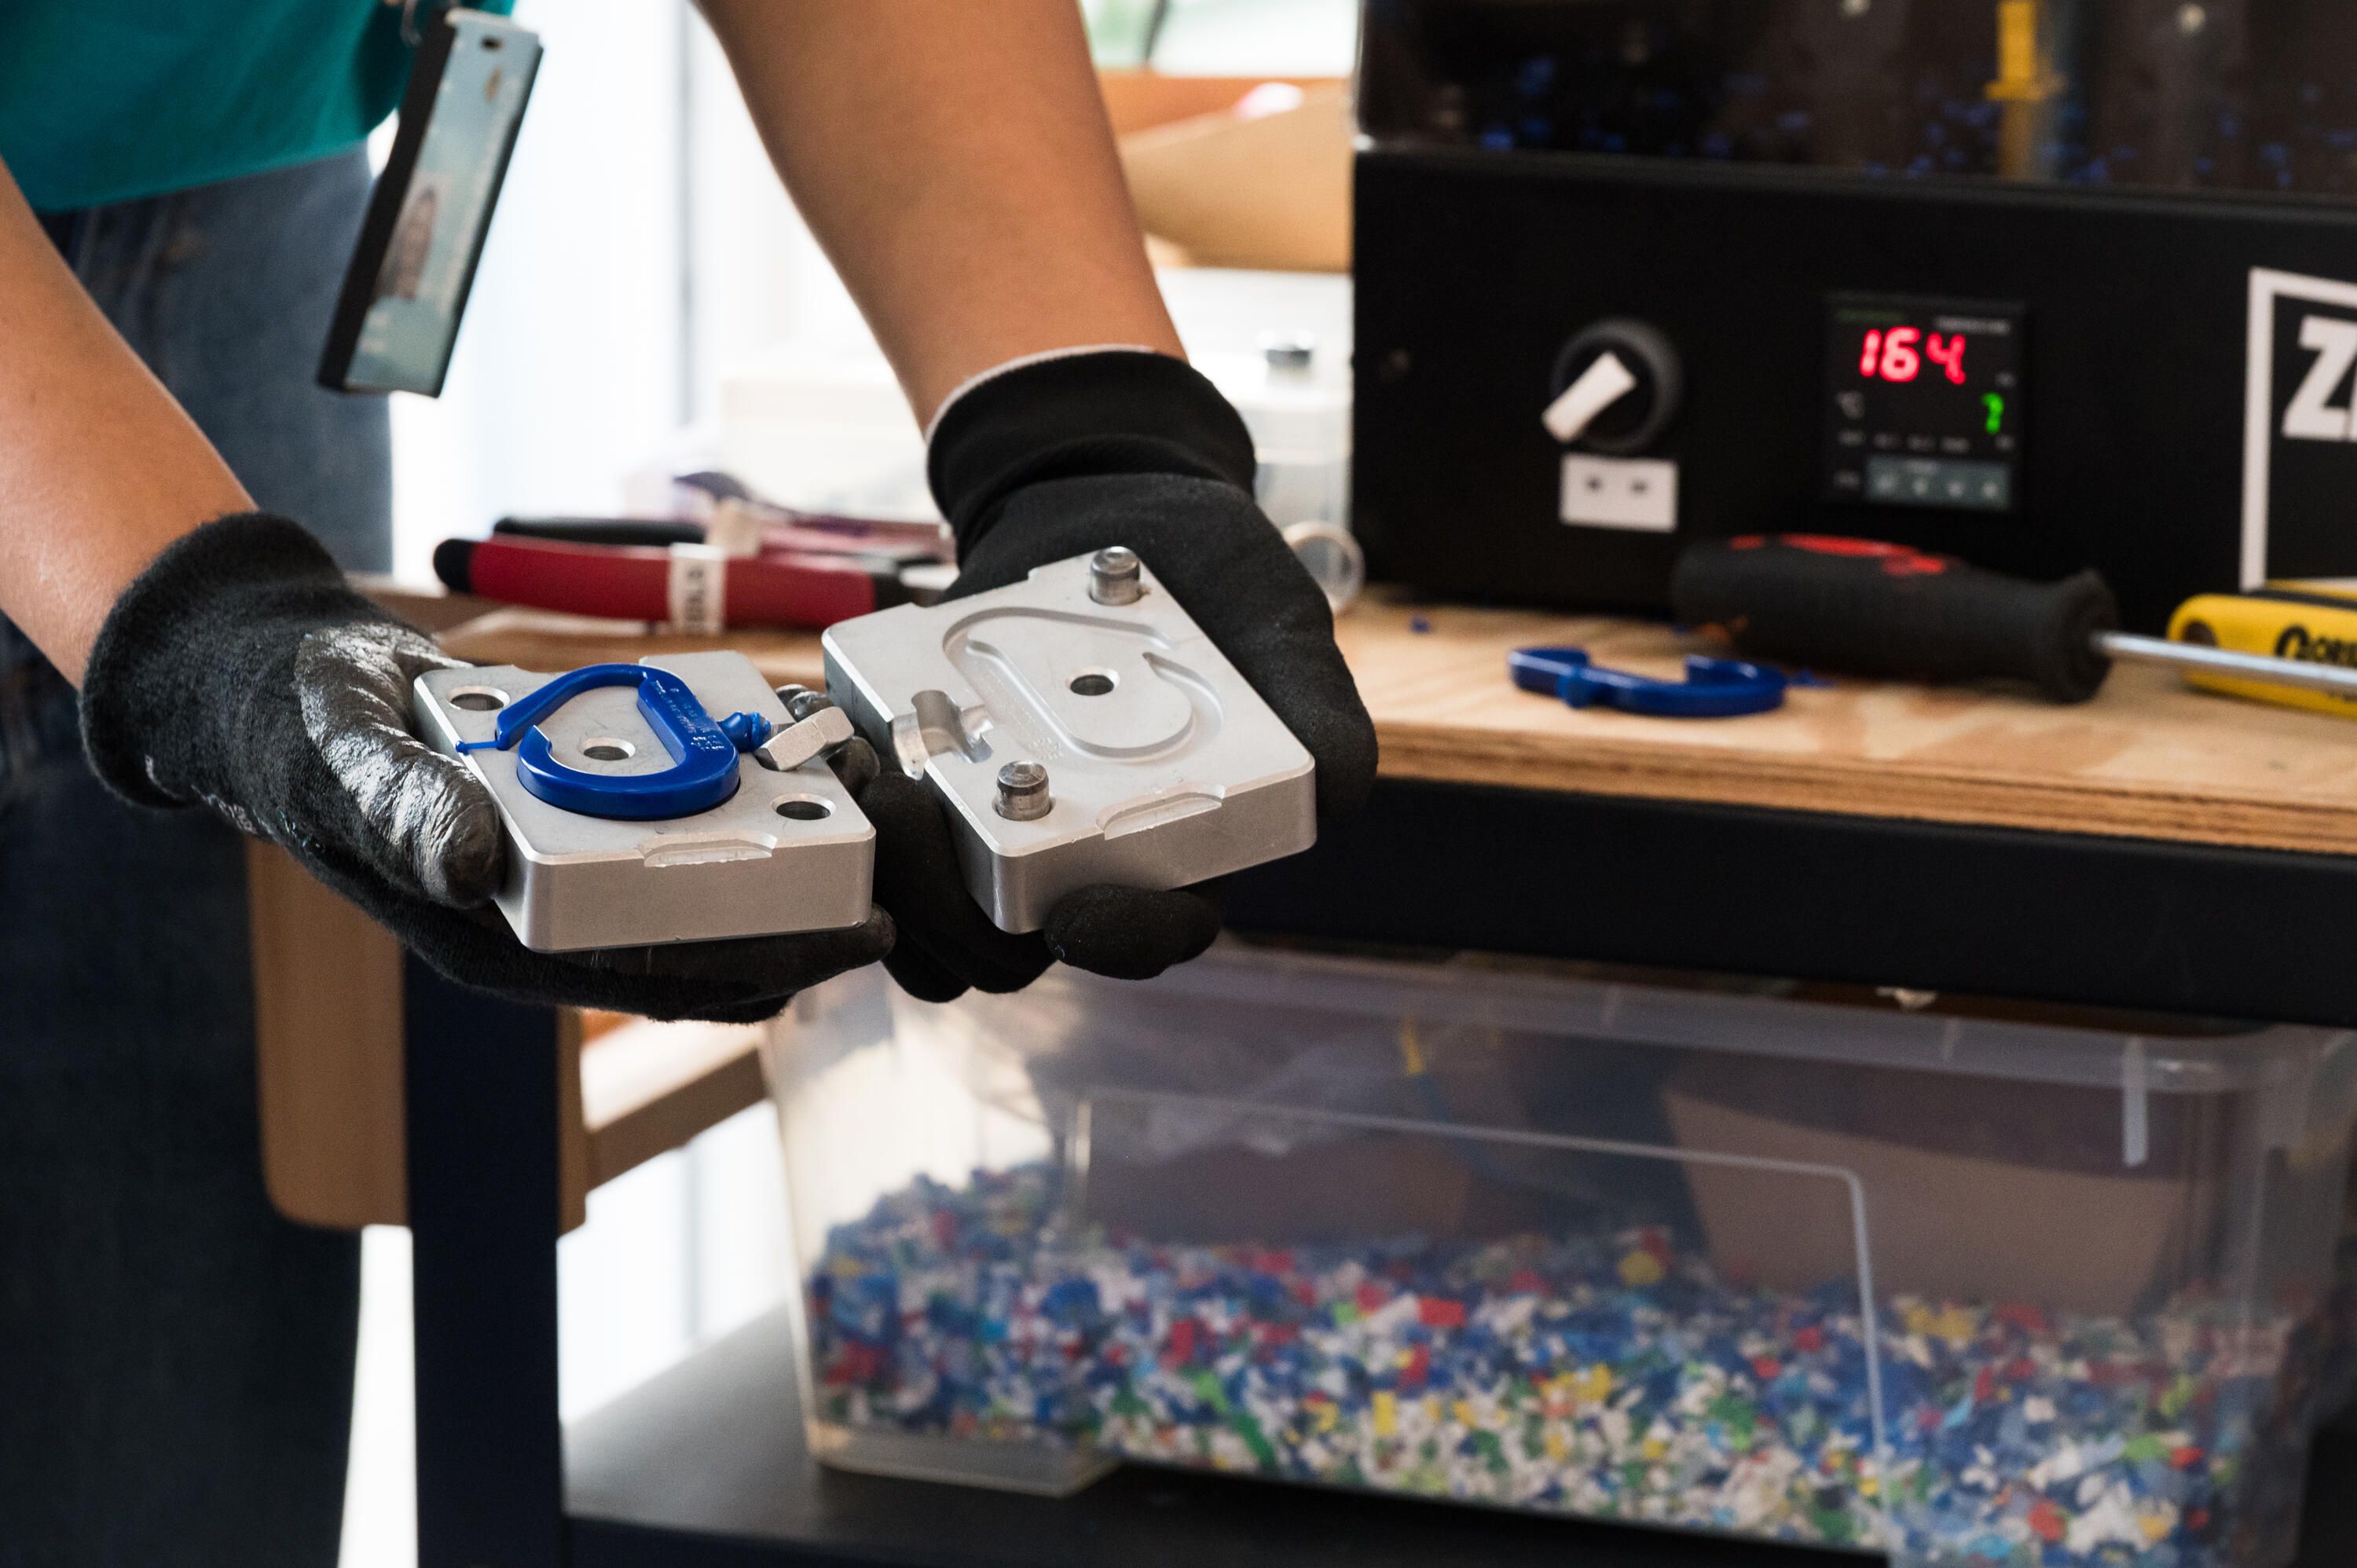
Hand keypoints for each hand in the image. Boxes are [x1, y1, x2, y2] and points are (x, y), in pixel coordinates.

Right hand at [79, 514, 891, 1022]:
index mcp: (491, 932)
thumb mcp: (342, 753)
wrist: (278, 677)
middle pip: (697, 939)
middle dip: (797, 919)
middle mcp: (538, 910)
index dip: (762, 964)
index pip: (652, 978)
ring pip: (692, 878)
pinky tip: (783, 756)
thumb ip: (400, 806)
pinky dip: (726, 790)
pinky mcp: (569, 804)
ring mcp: (558, 859)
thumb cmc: (298, 728)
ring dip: (777, 852)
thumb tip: (466, 864)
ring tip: (860, 814)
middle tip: (892, 889)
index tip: (854, 941)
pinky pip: (664, 809)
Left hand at [854, 350, 1376, 1001]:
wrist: (1111, 495)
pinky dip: (855, 815)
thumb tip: (1337, 794)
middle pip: (1014, 954)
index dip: (1121, 941)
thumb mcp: (1285, 626)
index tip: (1083, 911)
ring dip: (895, 879)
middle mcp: (1083, 857)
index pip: (1151, 934)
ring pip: (932, 919)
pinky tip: (849, 752)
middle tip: (937, 830)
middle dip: (965, 920)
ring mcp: (999, 824)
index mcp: (1180, 849)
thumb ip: (1321, 715)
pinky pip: (881, 844)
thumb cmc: (1217, 576)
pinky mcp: (929, 779)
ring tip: (880, 792)